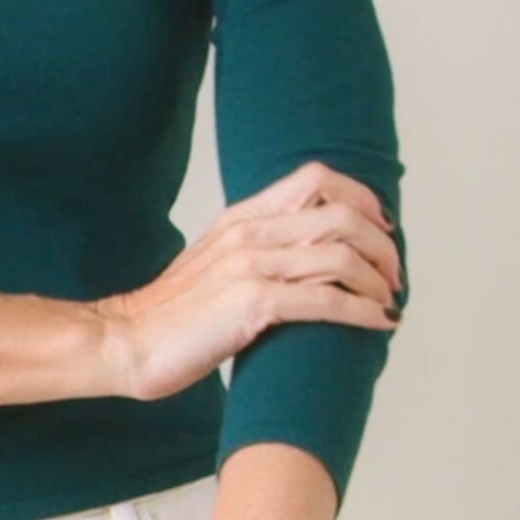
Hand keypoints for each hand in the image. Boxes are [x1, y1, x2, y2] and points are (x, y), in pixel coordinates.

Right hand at [95, 160, 402, 403]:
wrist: (125, 341)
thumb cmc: (172, 315)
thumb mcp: (215, 264)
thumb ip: (255, 251)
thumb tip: (307, 259)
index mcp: (241, 217)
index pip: (316, 179)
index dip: (362, 198)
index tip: (383, 230)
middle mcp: (248, 232)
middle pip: (340, 213)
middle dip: (382, 244)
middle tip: (395, 275)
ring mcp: (249, 265)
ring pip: (340, 253)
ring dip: (378, 280)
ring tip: (389, 302)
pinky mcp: (251, 304)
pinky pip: (326, 299)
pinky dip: (363, 311)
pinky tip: (379, 324)